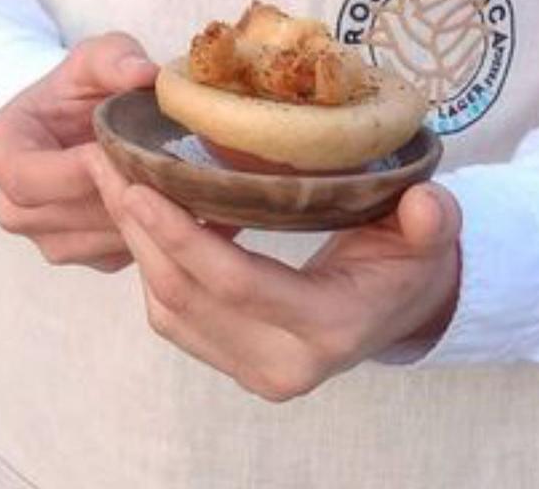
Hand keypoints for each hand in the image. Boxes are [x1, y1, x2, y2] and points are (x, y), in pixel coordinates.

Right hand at [0, 34, 156, 271]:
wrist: (77, 118)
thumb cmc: (80, 86)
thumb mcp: (95, 57)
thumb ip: (115, 58)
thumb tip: (145, 74)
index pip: (29, 178)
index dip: (78, 170)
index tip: (122, 150)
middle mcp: (11, 204)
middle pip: (61, 216)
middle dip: (115, 193)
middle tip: (166, 170)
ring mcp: (42, 235)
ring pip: (91, 240)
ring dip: (135, 216)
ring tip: (176, 184)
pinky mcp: (79, 252)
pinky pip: (112, 254)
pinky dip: (144, 232)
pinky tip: (173, 204)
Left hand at [89, 165, 461, 400]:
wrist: (411, 306)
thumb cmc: (414, 258)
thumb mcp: (431, 234)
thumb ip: (431, 222)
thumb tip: (429, 205)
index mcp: (327, 329)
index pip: (235, 283)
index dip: (182, 235)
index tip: (139, 184)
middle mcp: (282, 365)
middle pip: (187, 299)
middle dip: (140, 232)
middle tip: (107, 166)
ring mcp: (254, 371)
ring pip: (170, 312)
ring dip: (137, 249)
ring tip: (115, 182)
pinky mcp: (235, 362)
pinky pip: (175, 320)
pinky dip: (153, 268)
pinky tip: (146, 216)